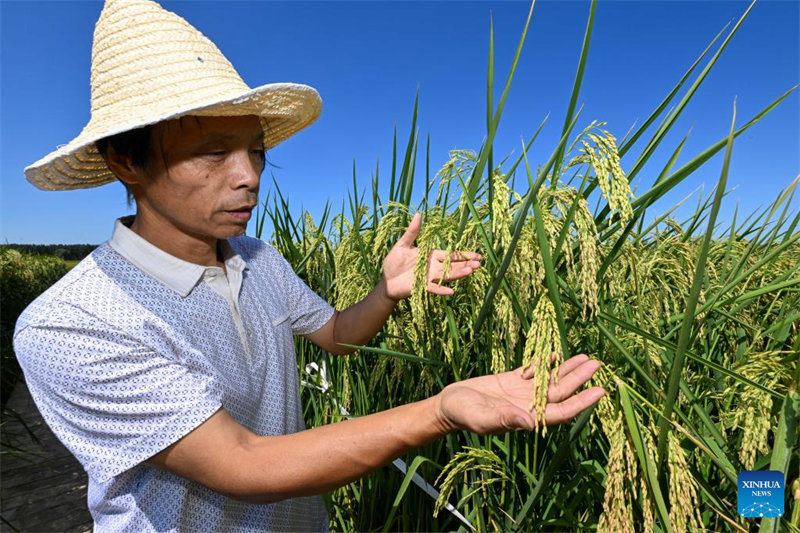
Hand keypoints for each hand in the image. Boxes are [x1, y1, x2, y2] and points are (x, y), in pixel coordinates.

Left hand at [381, 212, 481, 300]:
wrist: (386, 280)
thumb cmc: (393, 262)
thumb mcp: (402, 245)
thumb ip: (412, 232)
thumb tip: (418, 214)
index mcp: (431, 255)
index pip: (450, 255)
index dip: (463, 255)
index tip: (477, 255)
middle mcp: (433, 267)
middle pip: (452, 265)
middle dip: (465, 264)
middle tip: (479, 264)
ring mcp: (428, 277)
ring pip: (446, 275)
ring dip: (458, 274)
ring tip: (470, 272)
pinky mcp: (421, 287)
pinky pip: (433, 288)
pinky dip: (441, 290)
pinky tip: (451, 291)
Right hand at [434, 354, 604, 434]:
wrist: (448, 405)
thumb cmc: (464, 414)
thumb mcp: (483, 418)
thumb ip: (505, 420)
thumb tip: (531, 424)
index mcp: (528, 417)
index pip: (562, 411)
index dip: (582, 402)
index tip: (600, 391)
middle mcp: (529, 405)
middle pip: (561, 392)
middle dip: (580, 379)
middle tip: (599, 365)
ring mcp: (521, 393)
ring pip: (551, 380)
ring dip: (568, 370)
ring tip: (586, 357)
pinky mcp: (511, 381)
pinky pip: (534, 371)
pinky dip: (546, 363)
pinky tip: (556, 354)